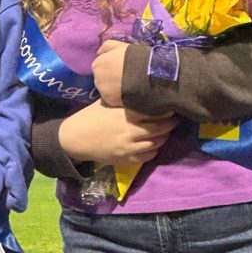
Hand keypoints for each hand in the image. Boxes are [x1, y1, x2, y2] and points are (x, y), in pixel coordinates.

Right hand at [59, 99, 177, 168]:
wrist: (76, 138)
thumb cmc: (91, 116)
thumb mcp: (107, 103)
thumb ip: (125, 101)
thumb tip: (143, 92)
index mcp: (125, 114)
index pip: (154, 112)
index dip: (166, 110)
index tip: (171, 105)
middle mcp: (130, 131)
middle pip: (160, 129)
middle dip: (171, 124)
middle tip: (176, 119)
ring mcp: (129, 147)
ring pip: (156, 144)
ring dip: (164, 137)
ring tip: (167, 131)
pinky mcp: (126, 159)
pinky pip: (147, 157)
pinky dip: (154, 150)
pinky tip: (153, 145)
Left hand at [92, 39, 127, 106]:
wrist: (144, 74)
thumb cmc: (132, 57)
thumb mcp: (119, 45)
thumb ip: (106, 46)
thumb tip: (98, 52)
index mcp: (97, 64)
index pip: (100, 65)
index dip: (110, 66)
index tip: (120, 66)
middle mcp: (96, 78)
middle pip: (102, 78)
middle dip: (110, 77)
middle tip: (124, 76)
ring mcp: (102, 91)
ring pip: (106, 89)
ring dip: (113, 87)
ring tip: (126, 85)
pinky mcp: (109, 101)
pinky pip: (112, 98)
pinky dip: (117, 96)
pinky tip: (127, 93)